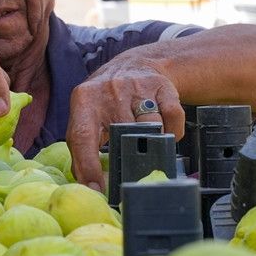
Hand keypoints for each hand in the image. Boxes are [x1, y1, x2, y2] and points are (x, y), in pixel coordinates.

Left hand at [66, 54, 185, 190]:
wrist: (135, 65)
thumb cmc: (105, 102)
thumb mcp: (86, 118)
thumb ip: (81, 150)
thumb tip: (89, 187)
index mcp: (84, 100)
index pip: (82, 137)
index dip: (88, 166)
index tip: (97, 189)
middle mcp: (110, 90)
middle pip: (124, 137)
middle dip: (130, 157)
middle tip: (133, 169)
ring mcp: (138, 87)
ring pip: (152, 129)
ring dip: (154, 142)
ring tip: (147, 139)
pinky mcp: (163, 86)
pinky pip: (173, 119)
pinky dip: (173, 132)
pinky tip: (163, 129)